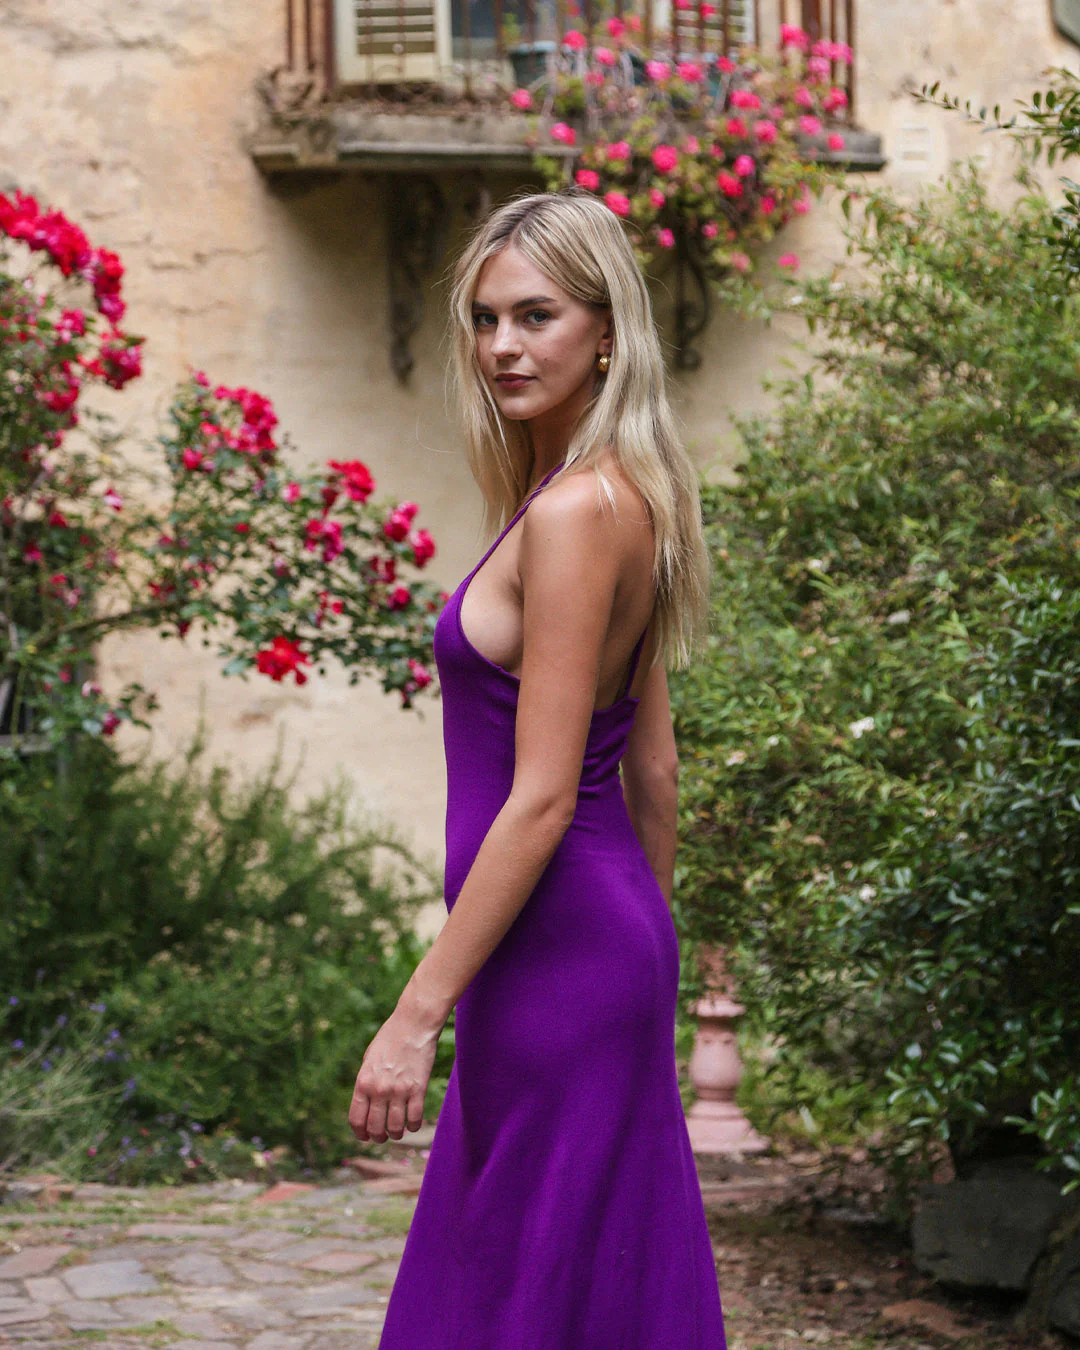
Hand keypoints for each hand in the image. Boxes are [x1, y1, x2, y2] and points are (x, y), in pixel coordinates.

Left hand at [348, 1004, 441, 1142]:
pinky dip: (414, 1126)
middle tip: (383, 1136)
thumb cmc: (390, 1039)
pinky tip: (413, 1123)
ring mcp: (399, 1090)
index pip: (356, 1120)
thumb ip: (366, 1083)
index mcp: (363, 1082)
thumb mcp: (369, 1059)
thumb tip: (366, 1106)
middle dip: (378, 1137)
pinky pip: (415, 1118)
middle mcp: (379, 1089)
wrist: (413, 1024)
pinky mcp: (418, 1089)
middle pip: (375, 1128)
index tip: (366, 1137)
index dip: (360, 1134)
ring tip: (398, 1131)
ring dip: (396, 1134)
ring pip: (395, 1128)